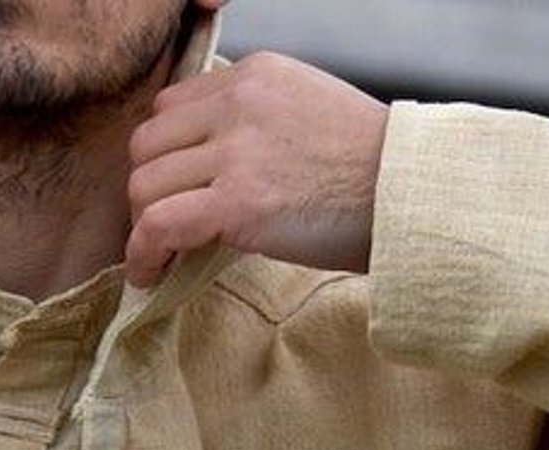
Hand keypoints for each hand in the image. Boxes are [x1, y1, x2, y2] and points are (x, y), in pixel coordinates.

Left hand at [126, 54, 389, 288]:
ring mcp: (236, 152)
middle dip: (147, 193)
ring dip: (143, 228)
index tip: (171, 192)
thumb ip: (254, 121)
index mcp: (254, 76)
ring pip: (145, 186)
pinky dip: (143, 254)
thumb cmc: (366, 170)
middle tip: (162, 230)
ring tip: (159, 256)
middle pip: (146, 146)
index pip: (169, 109)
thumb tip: (209, 162)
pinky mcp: (238, 203)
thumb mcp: (306, 112)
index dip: (162, 157)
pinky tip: (149, 274)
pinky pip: (158, 225)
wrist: (406, 195)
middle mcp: (239, 104)